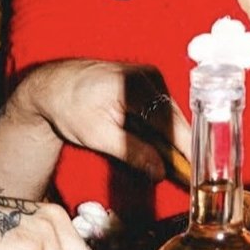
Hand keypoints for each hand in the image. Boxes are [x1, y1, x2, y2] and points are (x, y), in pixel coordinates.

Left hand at [0, 60, 187, 201]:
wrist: (53, 86)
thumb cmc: (69, 108)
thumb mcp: (98, 136)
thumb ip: (132, 152)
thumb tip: (160, 171)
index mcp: (136, 86)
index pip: (169, 122)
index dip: (185, 147)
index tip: (196, 168)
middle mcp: (148, 76)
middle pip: (174, 117)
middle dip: (182, 146)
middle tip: (190, 173)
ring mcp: (149, 76)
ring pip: (170, 114)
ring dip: (173, 139)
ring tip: (180, 165)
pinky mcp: (147, 81)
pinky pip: (161, 108)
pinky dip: (163, 129)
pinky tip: (165, 148)